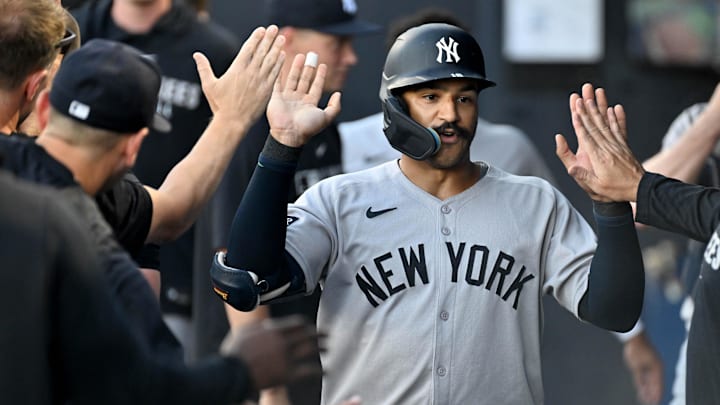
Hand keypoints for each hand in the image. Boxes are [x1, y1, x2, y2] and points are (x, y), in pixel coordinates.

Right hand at [194, 25, 284, 128]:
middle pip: (261, 52)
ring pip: (270, 61)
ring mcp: (260, 81)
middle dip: (268, 39)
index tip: (261, 30)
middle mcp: (250, 73)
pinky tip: (282, 56)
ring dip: (276, 48)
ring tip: (281, 38)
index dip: (256, 38)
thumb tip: (196, 54)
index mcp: (237, 69)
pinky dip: (279, 64)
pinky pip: (275, 74)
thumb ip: (204, 68)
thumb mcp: (209, 85)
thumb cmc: (220, 105)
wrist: (233, 122)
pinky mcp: (267, 90)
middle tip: (274, 28)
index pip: (248, 49)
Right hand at [220, 315, 321, 390]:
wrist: (231, 373)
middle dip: (319, 334)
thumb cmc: (234, 353)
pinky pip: (308, 370)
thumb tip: (265, 323)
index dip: (306, 325)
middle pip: (306, 335)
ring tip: (328, 348)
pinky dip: (319, 369)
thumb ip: (258, 327)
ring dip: (321, 348)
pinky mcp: (288, 374)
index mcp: (273, 329)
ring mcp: (286, 357)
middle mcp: (283, 341)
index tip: (311, 326)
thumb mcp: (244, 332)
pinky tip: (327, 370)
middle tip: (327, 335)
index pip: (297, 323)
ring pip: (309, 349)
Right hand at [266, 53, 341, 146]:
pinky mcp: (276, 98)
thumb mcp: (326, 117)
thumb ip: (334, 107)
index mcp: (310, 104)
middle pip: (305, 80)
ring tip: (300, 56)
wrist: (289, 134)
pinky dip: (279, 73)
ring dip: (296, 68)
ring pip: (293, 79)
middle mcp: (299, 100)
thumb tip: (338, 94)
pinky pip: (277, 83)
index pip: (316, 87)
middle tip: (312, 55)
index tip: (323, 65)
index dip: (320, 76)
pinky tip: (282, 64)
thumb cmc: (307, 128)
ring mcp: (287, 98)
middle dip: (309, 68)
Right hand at [555, 83, 644, 201]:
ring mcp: (617, 145)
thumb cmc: (616, 190)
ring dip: (599, 109)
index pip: (586, 136)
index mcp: (598, 157)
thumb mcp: (596, 188)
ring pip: (605, 124)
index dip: (580, 121)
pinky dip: (615, 117)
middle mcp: (608, 148)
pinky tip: (613, 108)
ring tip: (593, 98)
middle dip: (587, 110)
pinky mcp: (624, 146)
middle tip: (581, 96)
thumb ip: (583, 176)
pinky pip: (619, 129)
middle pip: (595, 125)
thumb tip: (570, 167)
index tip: (575, 109)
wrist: (640, 189)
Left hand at [623, 332, 663, 404]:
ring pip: (651, 381)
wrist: (634, 337)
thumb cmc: (636, 349)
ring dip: (649, 390)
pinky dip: (645, 383)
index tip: (655, 402)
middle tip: (650, 403)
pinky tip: (642, 389)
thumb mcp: (636, 366)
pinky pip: (646, 376)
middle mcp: (656, 368)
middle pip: (655, 384)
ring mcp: (651, 366)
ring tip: (646, 399)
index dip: (657, 395)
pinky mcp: (646, 364)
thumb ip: (639, 378)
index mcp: (657, 369)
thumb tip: (642, 389)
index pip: (659, 385)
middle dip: (653, 394)